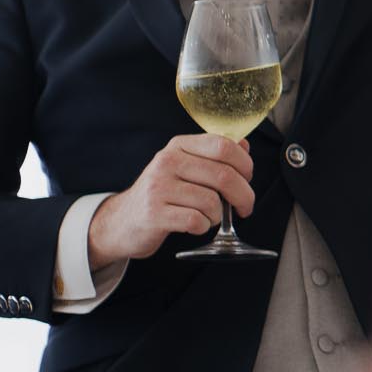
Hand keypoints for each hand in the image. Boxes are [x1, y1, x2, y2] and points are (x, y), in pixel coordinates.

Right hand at [87, 134, 255, 265]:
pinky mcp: (154, 213)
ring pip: (212, 201)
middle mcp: (167, 162)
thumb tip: (244, 145)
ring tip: (210, 217)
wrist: (122, 221)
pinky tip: (196, 225)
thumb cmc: (163, 194)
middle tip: (245, 208)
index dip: (245, 164)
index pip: (224, 146)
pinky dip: (204, 226)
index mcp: (179, 145)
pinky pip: (196, 220)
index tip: (248, 179)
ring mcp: (158, 187)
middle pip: (224, 176)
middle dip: (244, 196)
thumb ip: (214, 155)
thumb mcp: (186, 167)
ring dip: (219, 215)